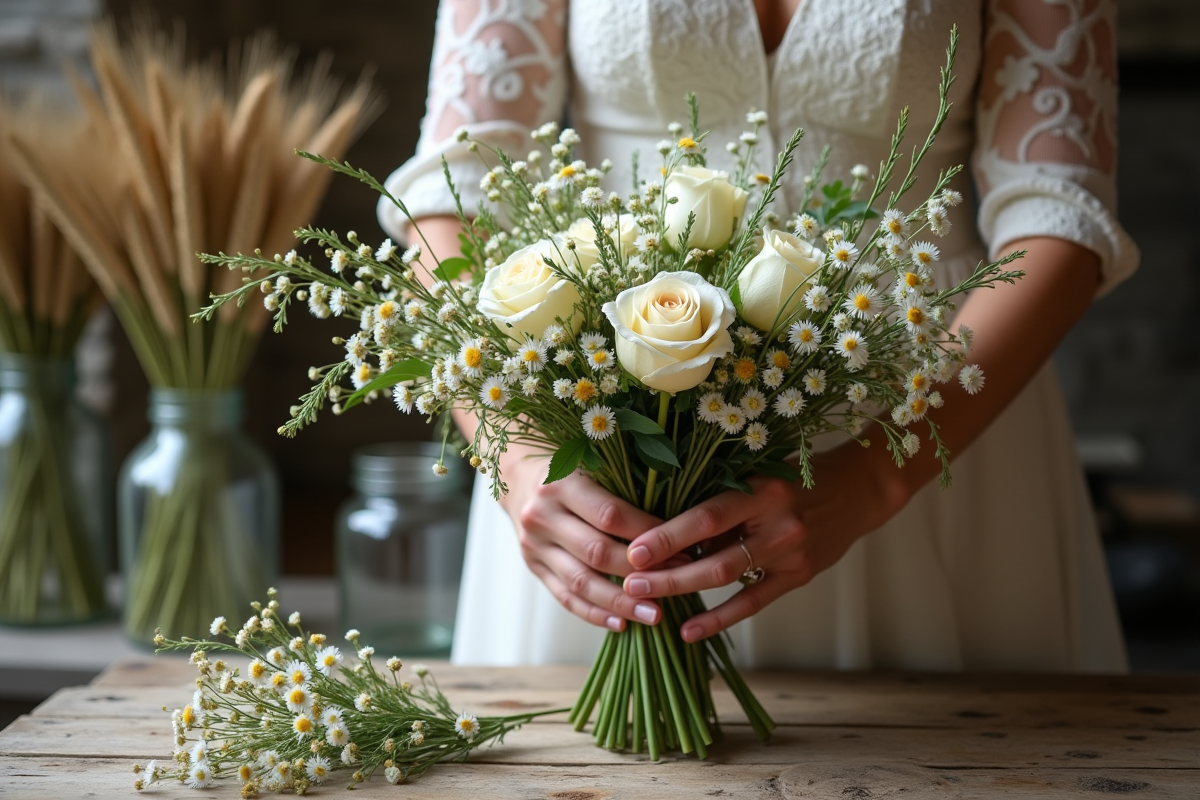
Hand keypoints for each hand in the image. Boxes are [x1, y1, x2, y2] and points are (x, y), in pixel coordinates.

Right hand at [499, 454, 669, 631]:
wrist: (518, 477)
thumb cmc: (570, 467)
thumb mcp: (591, 462)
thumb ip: (625, 487)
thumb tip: (677, 523)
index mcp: (560, 483)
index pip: (610, 516)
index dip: (648, 534)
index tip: (682, 547)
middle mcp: (542, 516)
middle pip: (597, 553)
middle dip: (640, 572)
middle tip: (678, 580)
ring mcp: (534, 546)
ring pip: (581, 582)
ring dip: (621, 602)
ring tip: (655, 614)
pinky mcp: (533, 567)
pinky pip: (565, 597)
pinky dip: (594, 613)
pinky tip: (622, 623)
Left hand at [622, 435, 912, 641]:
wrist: (859, 489)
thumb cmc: (796, 473)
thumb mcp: (759, 471)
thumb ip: (720, 495)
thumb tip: (665, 522)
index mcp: (763, 488)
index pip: (707, 516)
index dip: (668, 535)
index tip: (633, 549)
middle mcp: (778, 523)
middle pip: (713, 556)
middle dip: (667, 572)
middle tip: (628, 582)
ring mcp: (791, 553)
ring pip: (728, 579)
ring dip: (683, 592)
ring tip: (644, 600)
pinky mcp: (800, 576)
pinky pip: (753, 602)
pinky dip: (719, 618)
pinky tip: (688, 631)